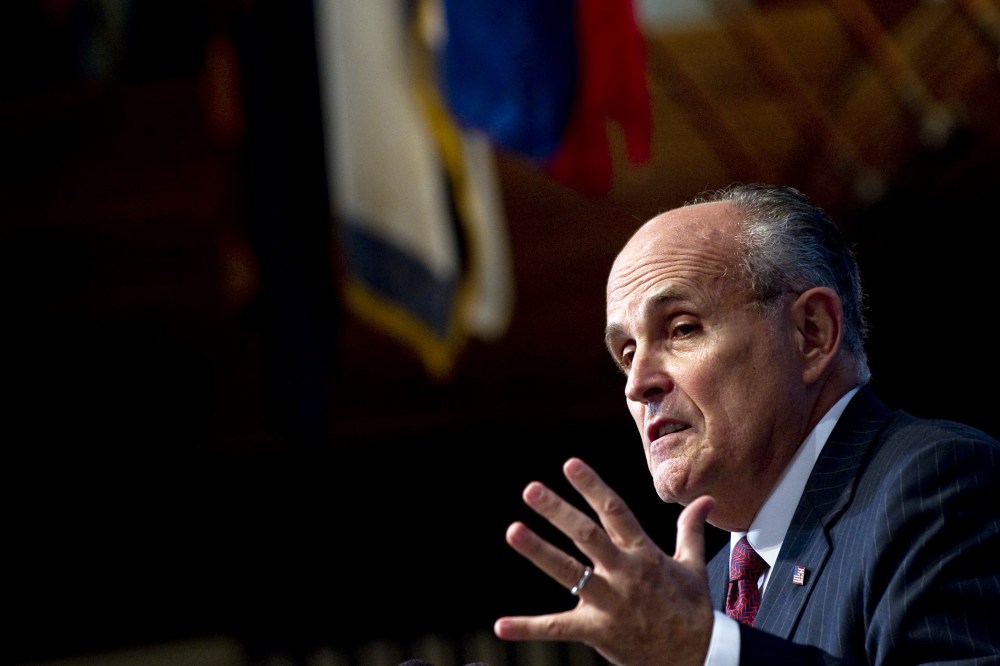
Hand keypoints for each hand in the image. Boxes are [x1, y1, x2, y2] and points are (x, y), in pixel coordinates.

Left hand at [494, 457, 715, 665]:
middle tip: (531, 489)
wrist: (698, 657)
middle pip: (587, 536)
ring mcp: (610, 602)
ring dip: (539, 552)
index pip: (615, 512)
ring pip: (569, 573)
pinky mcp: (597, 631)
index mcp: (643, 554)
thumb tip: (706, 500)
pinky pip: (558, 628)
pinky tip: (500, 626)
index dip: (592, 487)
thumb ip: (690, 529)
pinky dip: (529, 628)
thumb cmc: (692, 609)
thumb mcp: (692, 566)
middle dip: (558, 511)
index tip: (570, 464)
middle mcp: (624, 573)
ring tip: (512, 531)